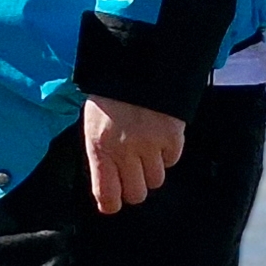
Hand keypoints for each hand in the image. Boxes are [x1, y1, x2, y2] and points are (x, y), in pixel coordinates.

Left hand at [82, 98, 185, 215]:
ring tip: (146, 147)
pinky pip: (172, 160)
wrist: (136, 62)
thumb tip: (109, 185)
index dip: (113, 203)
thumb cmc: (110, 96)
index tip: (115, 200)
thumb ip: (100, 156)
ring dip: (152, 168)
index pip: (107, 196)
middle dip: (136, 185)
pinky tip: (159, 134)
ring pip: (157, 179)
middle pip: (137, 194)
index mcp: (99, 148)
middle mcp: (124, 151)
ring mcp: (150, 145)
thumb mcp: (93, 125)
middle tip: (134, 170)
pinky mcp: (172, 136)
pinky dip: (167, 151)